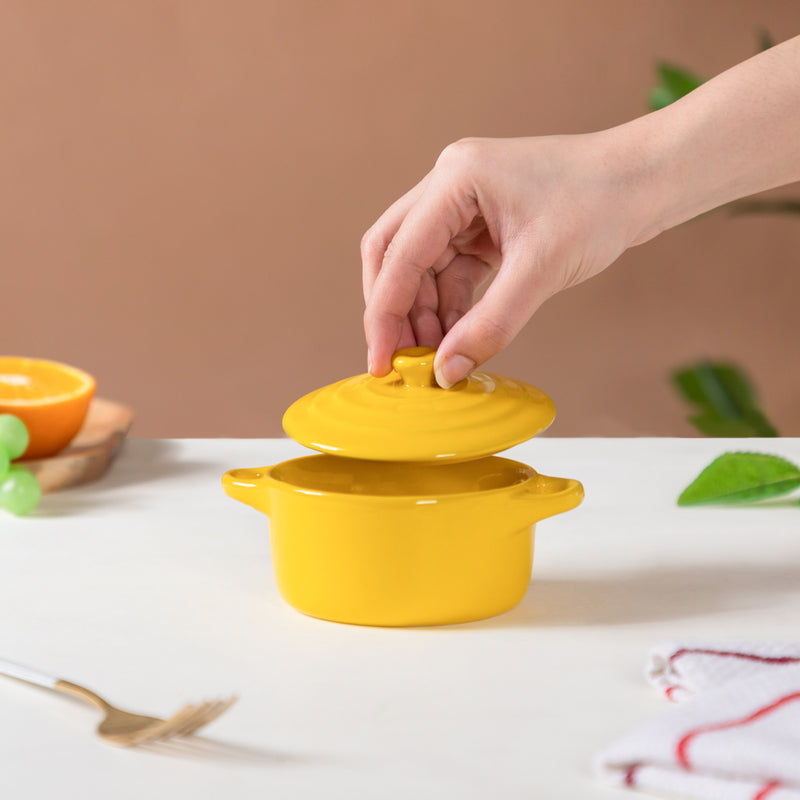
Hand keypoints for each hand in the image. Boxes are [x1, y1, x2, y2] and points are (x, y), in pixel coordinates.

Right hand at [361, 133, 657, 386]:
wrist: (646, 181)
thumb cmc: (601, 203)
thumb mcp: (541, 270)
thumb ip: (490, 325)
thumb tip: (446, 372)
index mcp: (455, 179)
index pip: (399, 254)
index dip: (385, 315)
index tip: (381, 363)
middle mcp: (451, 186)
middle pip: (395, 255)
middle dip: (394, 311)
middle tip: (400, 362)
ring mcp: (466, 204)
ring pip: (422, 267)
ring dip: (424, 314)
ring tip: (435, 359)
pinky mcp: (483, 224)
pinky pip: (451, 270)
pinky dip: (450, 306)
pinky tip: (456, 337)